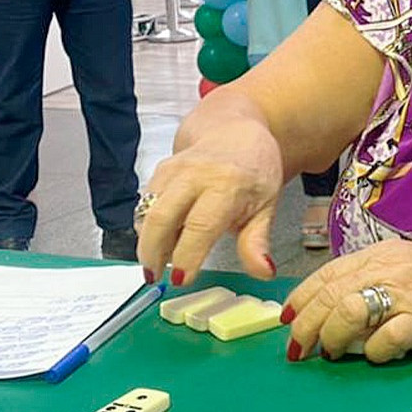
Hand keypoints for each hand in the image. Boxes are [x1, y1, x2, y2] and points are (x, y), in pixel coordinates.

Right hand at [138, 115, 283, 282]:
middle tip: (154, 277)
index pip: (201, 225)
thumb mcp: (267, 205)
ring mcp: (174, 169)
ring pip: (146, 210)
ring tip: (156, 262)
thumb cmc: (255, 169)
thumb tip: (263, 272)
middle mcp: (195, 174)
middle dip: (152, 252)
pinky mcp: (160, 170)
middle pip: (161, 217)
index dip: (186, 256)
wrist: (237, 130)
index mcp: (227, 184)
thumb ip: (257, 241)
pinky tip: (159, 240)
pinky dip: (146, 225)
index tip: (181, 280)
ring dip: (146, 241)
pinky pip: (145, 202)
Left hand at [282, 241, 411, 363]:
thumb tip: (330, 298)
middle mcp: (389, 271)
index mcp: (379, 254)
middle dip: (306, 325)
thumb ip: (368, 274)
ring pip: (349, 312)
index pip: (327, 273)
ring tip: (331, 351)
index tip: (288, 317)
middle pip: (331, 295)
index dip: (301, 297)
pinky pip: (386, 340)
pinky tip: (375, 355)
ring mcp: (406, 296)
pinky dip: (374, 352)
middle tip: (299, 345)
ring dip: (331, 337)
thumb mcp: (402, 260)